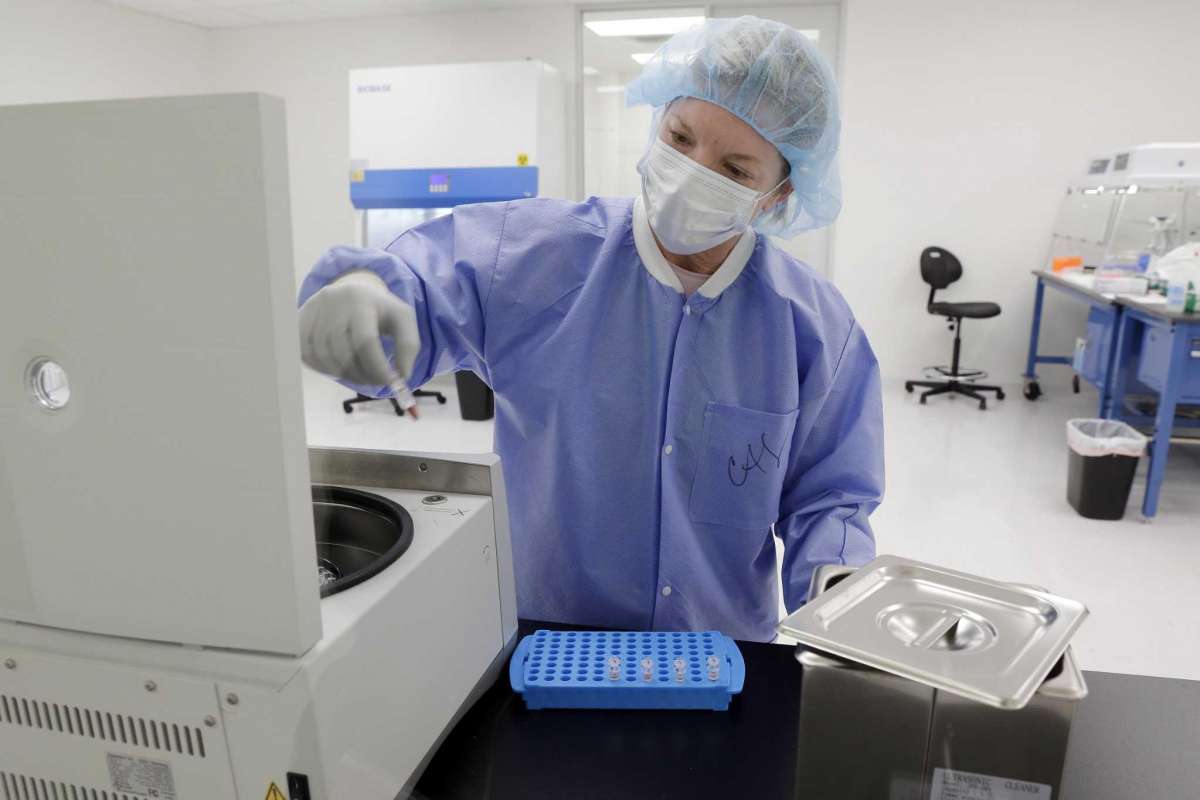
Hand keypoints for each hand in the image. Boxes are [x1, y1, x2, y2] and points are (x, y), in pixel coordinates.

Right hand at [298, 271, 419, 386]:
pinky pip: (308, 357)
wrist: (350, 292)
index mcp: (360, 300)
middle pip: (343, 353)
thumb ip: (408, 346)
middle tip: (376, 382)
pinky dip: (326, 369)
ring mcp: (312, 314)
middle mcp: (332, 304)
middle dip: (363, 375)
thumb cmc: (380, 310)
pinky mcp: (299, 324)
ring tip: (362, 375)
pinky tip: (343, 367)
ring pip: (325, 358)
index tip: (389, 381)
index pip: (365, 341)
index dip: (377, 367)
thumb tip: (402, 376)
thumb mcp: (402, 319)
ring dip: (346, 375)